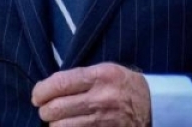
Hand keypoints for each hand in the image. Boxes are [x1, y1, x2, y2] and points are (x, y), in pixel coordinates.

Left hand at [31, 62, 151, 125]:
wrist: (155, 106)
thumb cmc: (125, 85)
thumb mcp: (107, 71)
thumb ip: (80, 77)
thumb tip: (49, 88)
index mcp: (101, 76)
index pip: (59, 83)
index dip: (41, 91)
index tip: (37, 96)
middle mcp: (101, 98)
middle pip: (56, 108)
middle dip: (45, 110)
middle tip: (46, 110)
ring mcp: (103, 121)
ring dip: (54, 125)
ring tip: (58, 121)